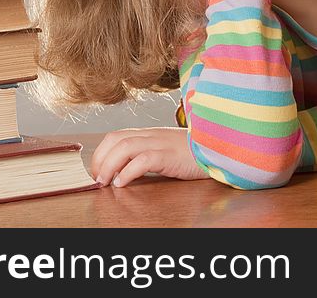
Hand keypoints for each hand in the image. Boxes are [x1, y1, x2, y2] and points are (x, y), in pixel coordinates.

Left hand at [90, 127, 208, 186]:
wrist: (219, 148)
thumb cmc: (194, 153)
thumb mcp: (166, 150)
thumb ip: (147, 154)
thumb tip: (124, 170)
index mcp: (149, 134)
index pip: (115, 136)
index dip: (101, 153)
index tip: (98, 170)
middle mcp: (151, 135)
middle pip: (115, 139)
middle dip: (100, 159)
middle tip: (97, 179)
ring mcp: (160, 143)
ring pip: (124, 147)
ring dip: (109, 165)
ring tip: (105, 182)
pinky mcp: (169, 155)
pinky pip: (143, 160)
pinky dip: (128, 172)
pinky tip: (123, 183)